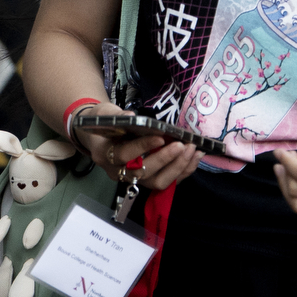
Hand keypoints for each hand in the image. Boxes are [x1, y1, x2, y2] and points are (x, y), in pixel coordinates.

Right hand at [74, 101, 204, 190]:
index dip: (143, 147)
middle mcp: (118, 171)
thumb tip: (131, 116)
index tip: (161, 137)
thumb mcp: (107, 114)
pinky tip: (195, 156)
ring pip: (157, 181)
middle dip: (165, 159)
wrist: (100, 136)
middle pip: (143, 173)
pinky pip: (167, 180)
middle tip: (182, 145)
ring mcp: (133, 179)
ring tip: (192, 150)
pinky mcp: (147, 180)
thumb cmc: (105, 124)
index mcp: (105, 154)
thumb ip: (118, 116)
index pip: (124, 155)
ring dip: (177, 167)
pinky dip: (183, 170)